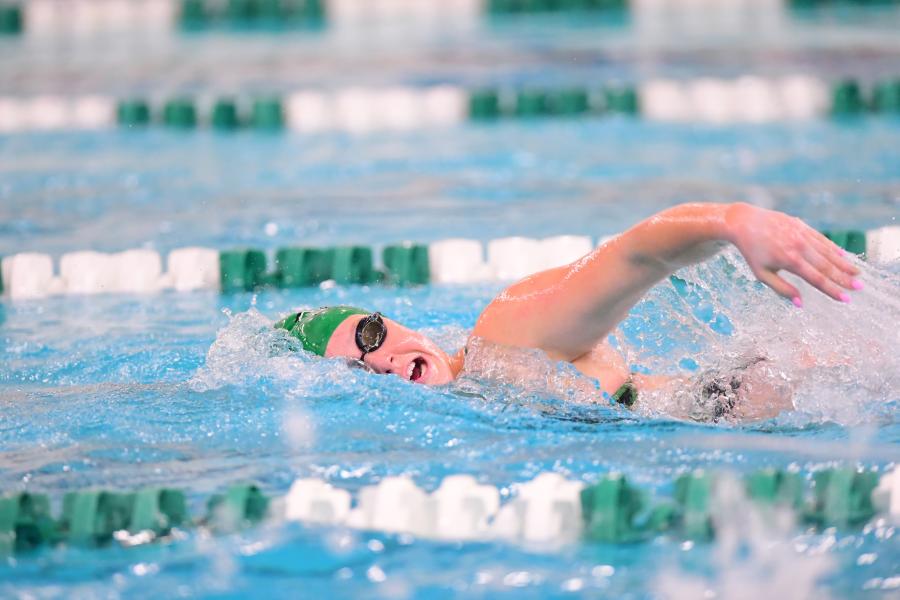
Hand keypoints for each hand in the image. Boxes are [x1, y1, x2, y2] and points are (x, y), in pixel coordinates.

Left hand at [725, 203, 860, 304]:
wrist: (745, 223)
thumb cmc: (752, 252)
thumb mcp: (762, 274)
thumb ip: (782, 288)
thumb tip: (800, 303)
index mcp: (789, 260)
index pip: (816, 279)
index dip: (832, 290)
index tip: (846, 299)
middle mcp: (799, 246)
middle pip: (827, 266)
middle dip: (844, 278)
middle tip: (859, 288)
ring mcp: (802, 234)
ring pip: (827, 251)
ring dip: (843, 264)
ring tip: (856, 274)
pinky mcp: (802, 226)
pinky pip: (821, 239)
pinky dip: (833, 249)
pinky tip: (843, 256)